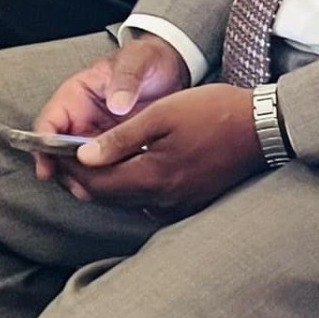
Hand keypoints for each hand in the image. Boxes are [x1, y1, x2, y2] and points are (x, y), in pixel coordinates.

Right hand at [32, 33, 190, 178]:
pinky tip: (116, 189)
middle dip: (64, 171)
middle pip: (59, 150)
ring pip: (81, 163)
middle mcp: (81, 117)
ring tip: (94, 193)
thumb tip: (116, 105)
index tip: (47, 165)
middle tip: (78, 187)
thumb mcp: (137, 61)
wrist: (172, 67)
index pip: (49, 122)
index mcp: (76, 95)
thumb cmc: (148, 59)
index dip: (43, 145)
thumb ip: (126, 79)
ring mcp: (97, 134)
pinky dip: (107, 179)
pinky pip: (105, 166)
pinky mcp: (116, 146)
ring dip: (84, 179)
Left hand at [58, 83, 264, 216]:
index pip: (96, 181)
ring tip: (92, 160)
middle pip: (108, 197)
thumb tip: (84, 157)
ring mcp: (178, 205)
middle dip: (83, 177)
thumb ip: (121, 138)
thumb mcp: (163, 114)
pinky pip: (148, 201)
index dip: (70, 166)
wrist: (263, 128)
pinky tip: (130, 169)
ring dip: (106, 183)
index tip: (55, 150)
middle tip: (65, 156)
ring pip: (127, 201)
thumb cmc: (214, 112)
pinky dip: (131, 188)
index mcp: (153, 176)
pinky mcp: (190, 203)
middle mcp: (162, 200)